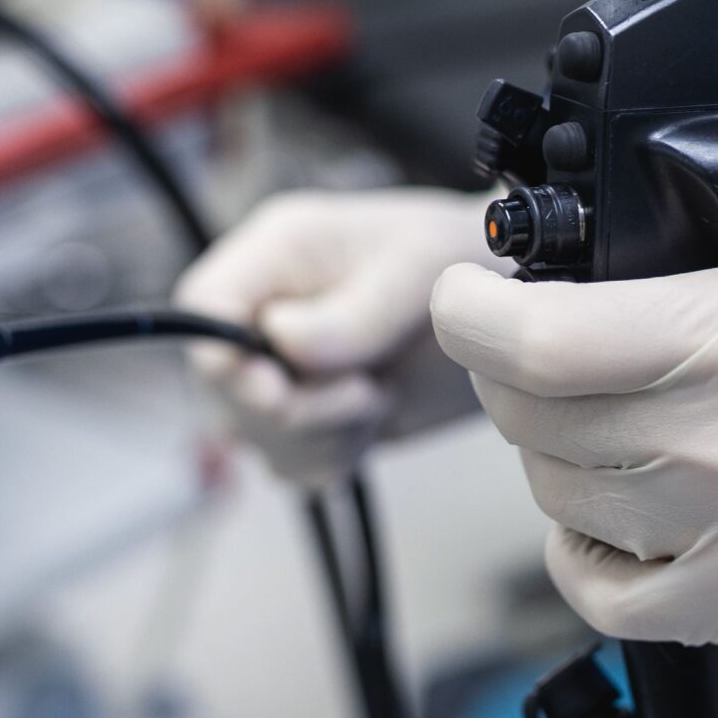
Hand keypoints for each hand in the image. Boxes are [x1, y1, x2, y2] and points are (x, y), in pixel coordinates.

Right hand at [175, 187, 503, 484]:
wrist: (514, 300)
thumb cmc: (464, 255)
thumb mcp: (416, 266)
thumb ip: (350, 312)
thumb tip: (283, 344)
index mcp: (275, 254)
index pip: (202, 307)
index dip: (227, 358)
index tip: (280, 385)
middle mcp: (268, 310)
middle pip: (222, 386)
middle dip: (291, 409)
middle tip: (362, 390)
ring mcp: (287, 367)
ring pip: (257, 434)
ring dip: (321, 435)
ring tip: (376, 395)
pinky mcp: (316, 413)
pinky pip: (296, 462)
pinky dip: (335, 455)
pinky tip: (372, 419)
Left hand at [430, 238, 717, 656]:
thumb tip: (709, 86)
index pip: (539, 337)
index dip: (472, 310)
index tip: (467, 288)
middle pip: (530, 417)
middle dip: (509, 368)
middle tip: (534, 339)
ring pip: (557, 496)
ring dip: (547, 448)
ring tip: (585, 411)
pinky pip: (604, 594)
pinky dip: (583, 549)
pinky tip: (610, 510)